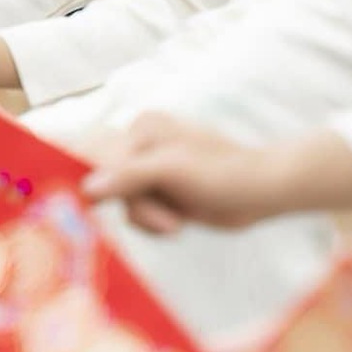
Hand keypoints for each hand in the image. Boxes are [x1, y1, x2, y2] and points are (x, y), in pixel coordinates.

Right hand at [81, 113, 287, 235]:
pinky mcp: (160, 191)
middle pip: (108, 182)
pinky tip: (178, 220)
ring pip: (122, 202)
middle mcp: (141, 145)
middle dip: (136, 206)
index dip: (92, 181)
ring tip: (178, 221)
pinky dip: (152, 222)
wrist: (264, 192)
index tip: (90, 206)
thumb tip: (86, 188)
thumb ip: (127, 176)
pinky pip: (136, 212)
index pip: (97, 154)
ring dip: (147, 218)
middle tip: (168, 221)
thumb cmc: (223, 174)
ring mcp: (151, 170)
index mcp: (142, 129)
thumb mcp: (172, 171)